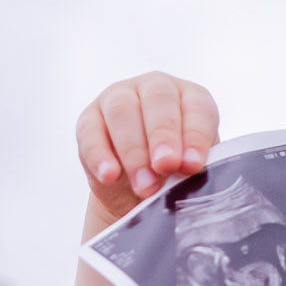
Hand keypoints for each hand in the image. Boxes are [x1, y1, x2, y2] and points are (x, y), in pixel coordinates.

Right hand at [76, 72, 219, 230]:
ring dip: (133, 151)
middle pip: (158, 100)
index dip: (195, 136)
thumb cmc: (173, 179)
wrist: (137, 197)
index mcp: (189, 98)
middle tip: (166, 166)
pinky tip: (109, 176)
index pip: (197, 107)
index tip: (192, 165)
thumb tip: (186, 173)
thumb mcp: (188, 175)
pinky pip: (90, 134)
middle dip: (162, 136)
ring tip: (143, 185)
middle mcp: (154, 88)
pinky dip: (100, 157)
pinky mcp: (89, 120)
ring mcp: (118, 98)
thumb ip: (190, 170)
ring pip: (122, 112)